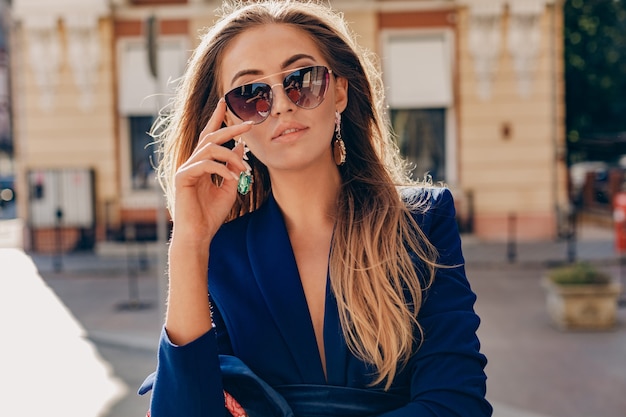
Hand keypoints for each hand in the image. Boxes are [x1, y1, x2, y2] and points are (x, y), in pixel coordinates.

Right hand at [171, 99, 252, 246]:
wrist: (198, 235)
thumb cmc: (212, 215)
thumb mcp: (229, 187)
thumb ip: (233, 167)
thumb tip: (239, 147)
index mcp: (201, 164)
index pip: (209, 137)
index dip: (217, 119)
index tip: (225, 103)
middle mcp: (191, 163)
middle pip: (210, 137)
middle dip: (230, 128)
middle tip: (248, 124)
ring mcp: (185, 169)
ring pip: (209, 149)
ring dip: (231, 156)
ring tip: (244, 169)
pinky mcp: (182, 177)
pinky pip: (205, 165)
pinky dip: (222, 170)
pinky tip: (233, 179)